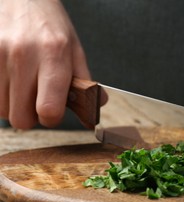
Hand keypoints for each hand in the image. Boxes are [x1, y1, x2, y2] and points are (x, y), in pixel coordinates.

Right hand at [0, 0, 89, 128]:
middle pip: (21, 118)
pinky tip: (9, 79)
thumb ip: (85, 81)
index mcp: (54, 55)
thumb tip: (96, 107)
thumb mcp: (74, 48)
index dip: (52, 118)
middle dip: (31, 116)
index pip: (49, 109)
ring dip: (13, 105)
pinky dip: (0, 94)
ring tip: (22, 86)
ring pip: (1, 111)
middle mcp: (23, 55)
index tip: (53, 112)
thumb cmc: (49, 24)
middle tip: (36, 100)